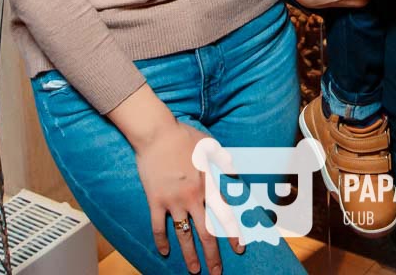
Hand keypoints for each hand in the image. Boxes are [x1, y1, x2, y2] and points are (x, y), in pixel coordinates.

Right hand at [132, 117, 239, 272]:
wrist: (156, 133)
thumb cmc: (185, 137)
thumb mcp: (212, 148)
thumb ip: (225, 164)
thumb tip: (237, 178)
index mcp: (209, 184)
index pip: (225, 215)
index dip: (233, 234)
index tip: (239, 249)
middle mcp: (194, 197)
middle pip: (206, 232)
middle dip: (213, 255)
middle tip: (216, 272)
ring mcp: (174, 201)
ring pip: (184, 235)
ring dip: (189, 256)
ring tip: (194, 271)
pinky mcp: (156, 200)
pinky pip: (158, 226)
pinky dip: (161, 241)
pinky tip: (163, 253)